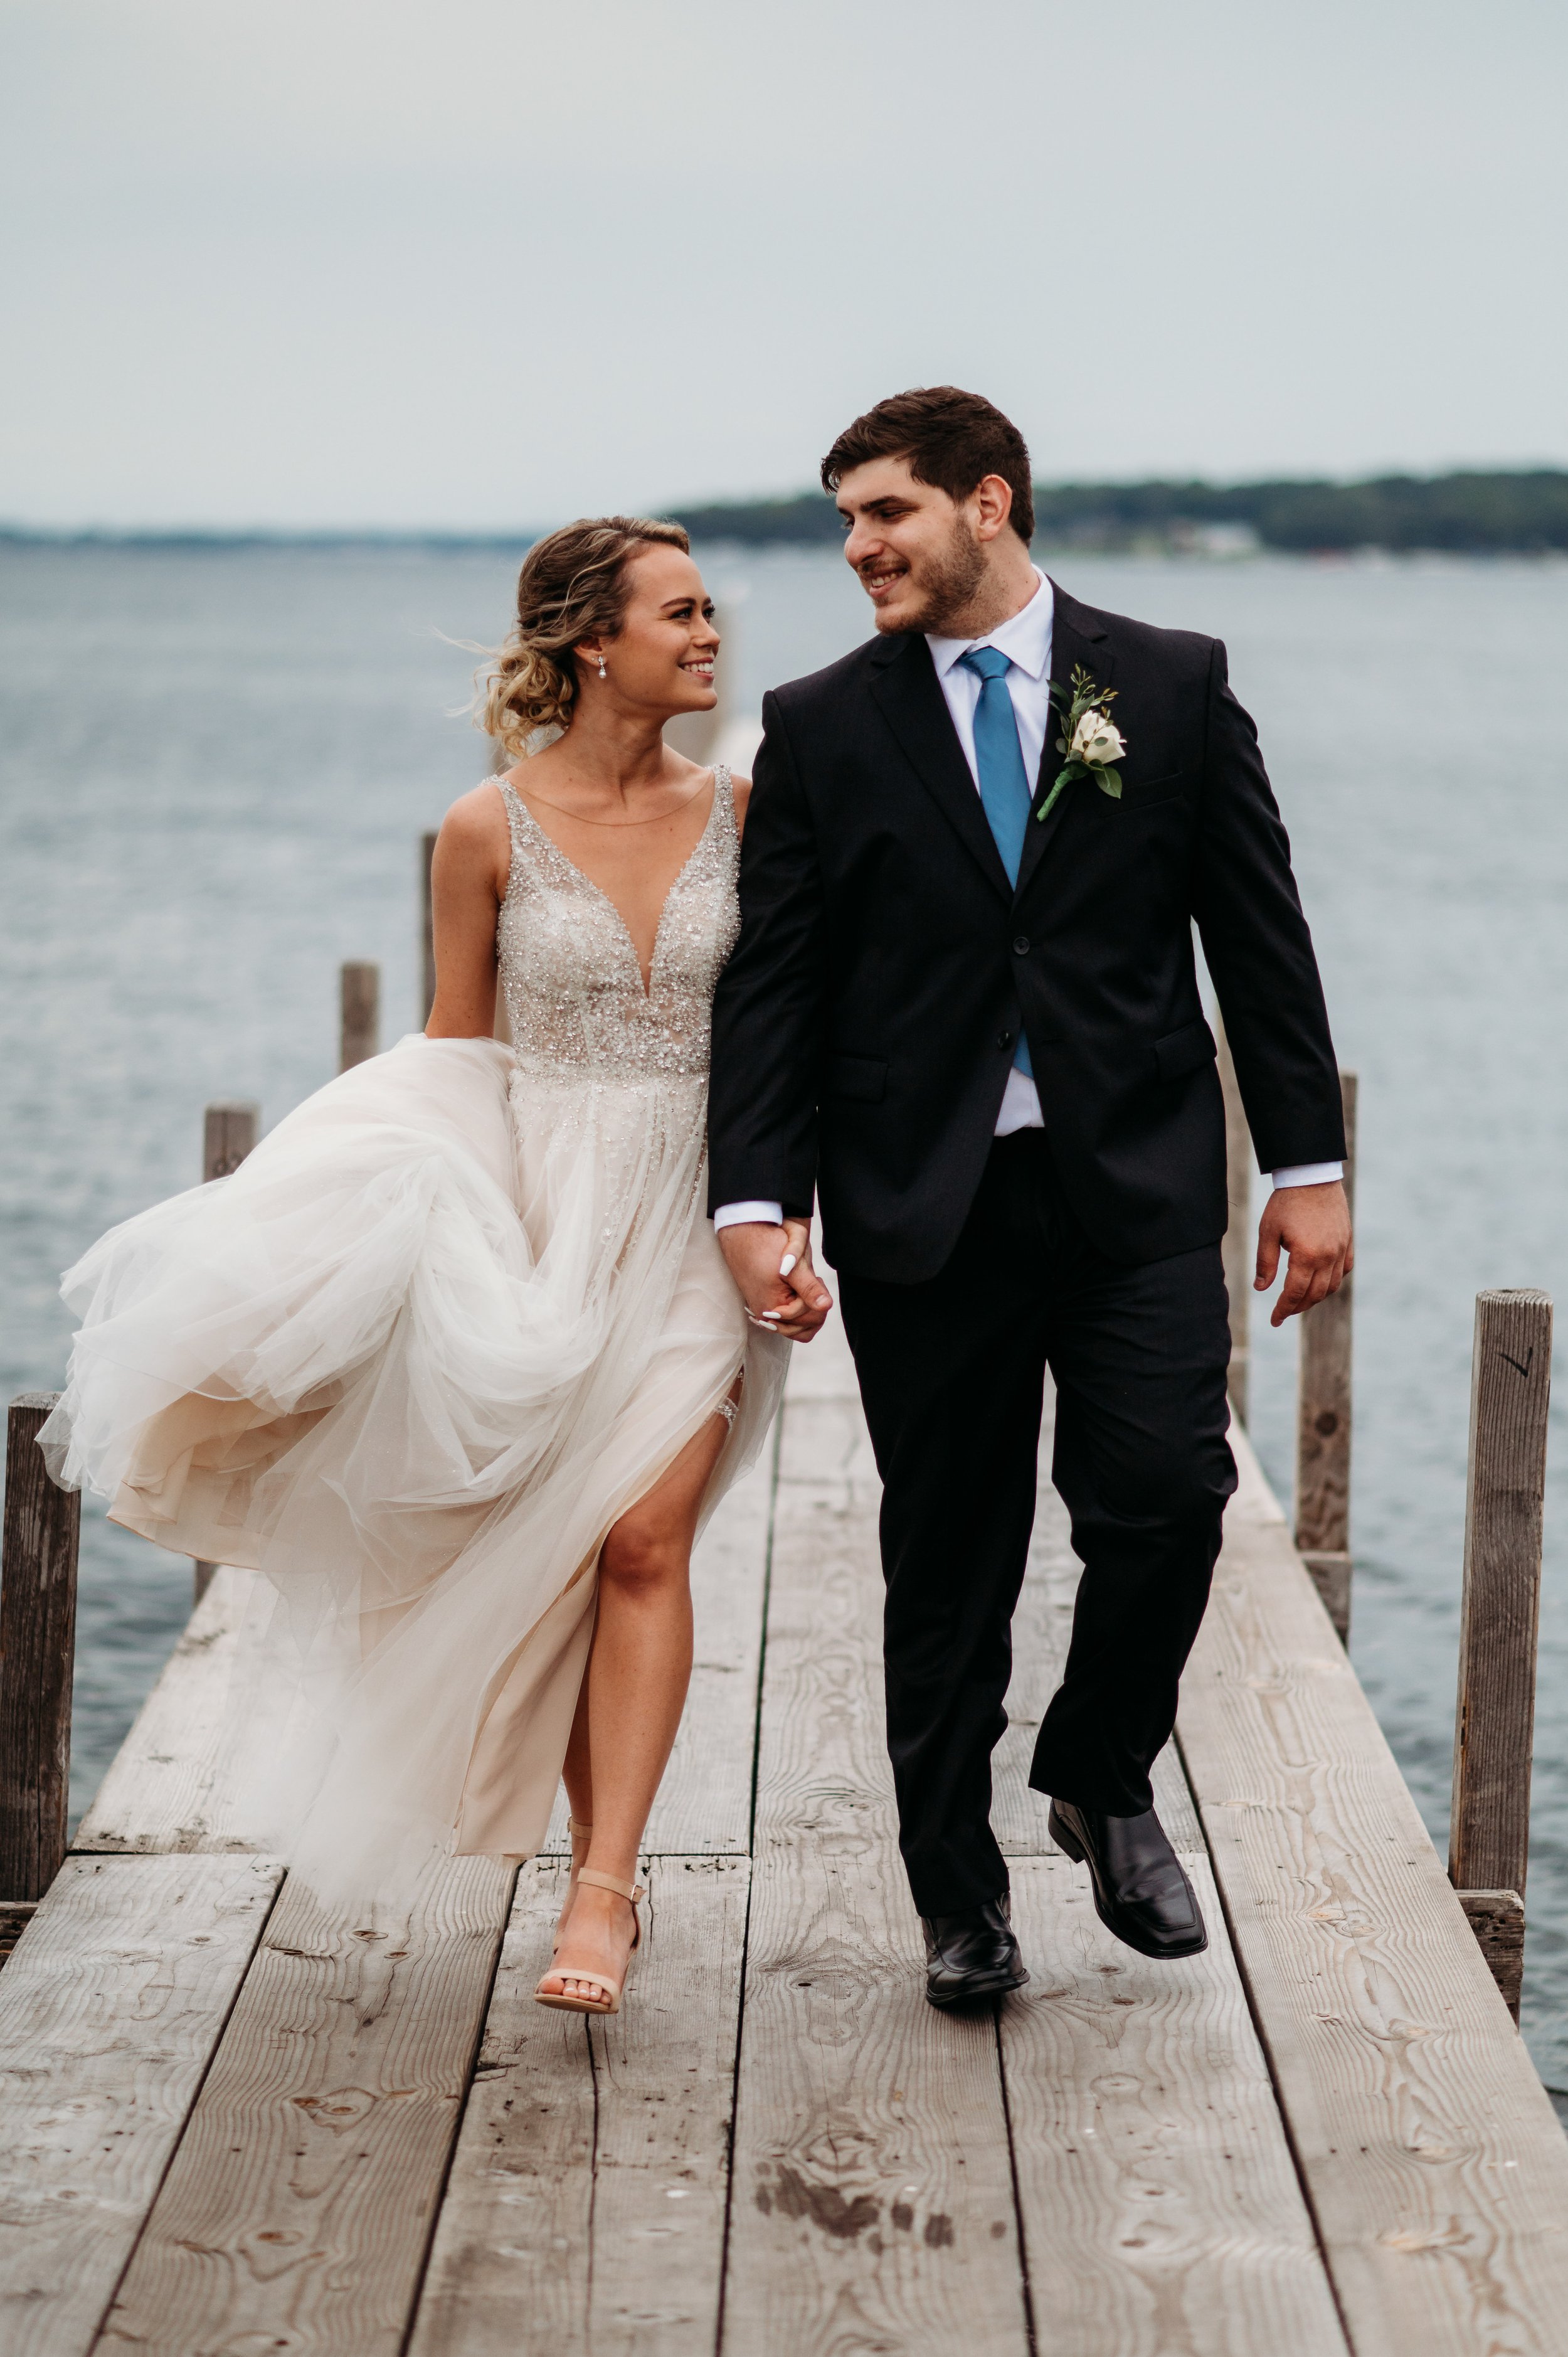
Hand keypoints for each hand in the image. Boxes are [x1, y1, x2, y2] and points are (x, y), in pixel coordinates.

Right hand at [718, 1217, 833, 1342]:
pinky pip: (786, 1319)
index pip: (812, 1318)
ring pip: (797, 1325)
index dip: (818, 1297)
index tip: (814, 1277)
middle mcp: (767, 1316)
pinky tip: (798, 1292)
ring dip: (807, 1309)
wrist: (741, 1235)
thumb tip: (827, 1306)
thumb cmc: (765, 1245)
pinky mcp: (763, 1305)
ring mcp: (764, 1311)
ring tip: (804, 1286)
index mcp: (775, 1308)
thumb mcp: (793, 1266)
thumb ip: (810, 1288)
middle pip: (806, 1325)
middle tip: (812, 1281)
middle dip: (814, 1305)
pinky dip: (797, 1309)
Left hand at [1254, 1180, 1352, 1327]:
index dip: (1283, 1309)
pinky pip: (1344, 1270)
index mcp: (1306, 1255)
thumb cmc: (1285, 1203)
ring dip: (1315, 1297)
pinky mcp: (1347, 1241)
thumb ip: (1265, 1262)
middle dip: (1298, 1307)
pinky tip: (1320, 1283)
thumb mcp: (1268, 1231)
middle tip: (1283, 1313)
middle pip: (1315, 1294)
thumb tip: (1261, 1288)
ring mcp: (1341, 1249)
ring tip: (1299, 1301)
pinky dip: (1332, 1281)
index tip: (1274, 1320)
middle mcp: (1328, 1256)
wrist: (1312, 1176)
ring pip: (1332, 1286)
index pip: (1295, 1293)